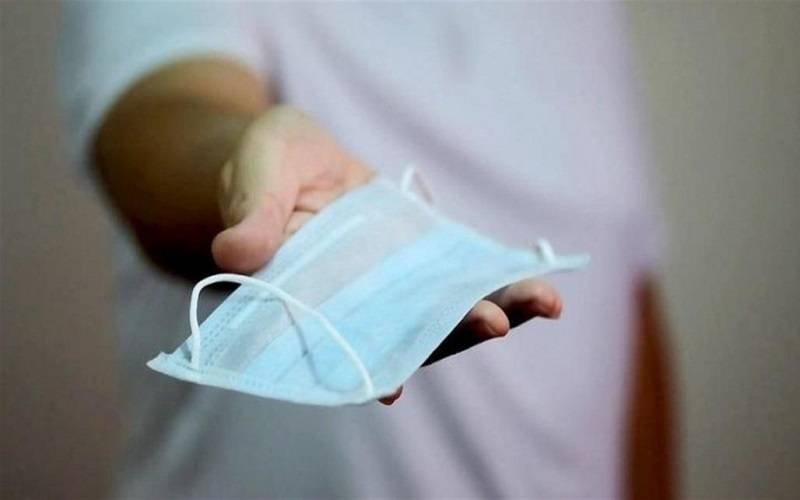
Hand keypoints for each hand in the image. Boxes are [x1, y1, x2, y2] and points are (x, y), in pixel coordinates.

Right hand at [210, 106, 561, 404]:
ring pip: (443, 308)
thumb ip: (252, 210)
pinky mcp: (422, 253)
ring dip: (491, 310)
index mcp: (309, 294)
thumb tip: (234, 253)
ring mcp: (395, 280)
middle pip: (406, 332)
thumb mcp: (257, 170)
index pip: (335, 342)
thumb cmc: (265, 164)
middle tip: (492, 324)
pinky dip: (498, 277)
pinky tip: (539, 279)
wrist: (293, 158)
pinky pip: (462, 271)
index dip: (362, 365)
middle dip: (448, 332)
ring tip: (543, 302)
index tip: (393, 386)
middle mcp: (359, 300)